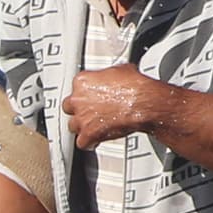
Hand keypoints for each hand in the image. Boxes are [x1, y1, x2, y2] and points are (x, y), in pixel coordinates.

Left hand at [61, 64, 175, 147]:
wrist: (143, 102)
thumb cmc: (134, 87)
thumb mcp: (119, 70)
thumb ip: (107, 76)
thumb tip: (112, 76)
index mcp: (82, 81)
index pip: (74, 89)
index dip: (84, 95)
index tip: (90, 98)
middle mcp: (78, 99)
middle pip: (69, 107)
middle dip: (79, 110)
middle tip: (90, 112)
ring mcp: (82, 117)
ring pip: (73, 125)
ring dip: (82, 126)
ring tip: (93, 126)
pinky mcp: (89, 134)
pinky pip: (82, 142)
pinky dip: (89, 143)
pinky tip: (95, 141)